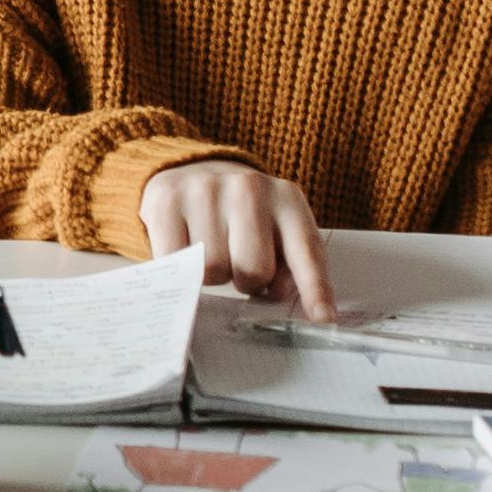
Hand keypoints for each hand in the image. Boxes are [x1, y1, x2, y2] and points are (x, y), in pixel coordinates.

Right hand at [138, 161, 335, 317]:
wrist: (190, 172)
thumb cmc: (240, 214)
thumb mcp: (276, 230)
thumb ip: (290, 264)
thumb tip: (277, 293)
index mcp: (287, 199)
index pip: (306, 252)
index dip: (315, 289)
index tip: (324, 319)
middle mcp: (249, 187)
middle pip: (254, 271)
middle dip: (246, 281)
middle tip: (237, 264)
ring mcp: (205, 190)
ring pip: (212, 271)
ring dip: (211, 274)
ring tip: (212, 250)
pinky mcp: (167, 200)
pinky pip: (174, 262)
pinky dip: (179, 268)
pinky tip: (185, 246)